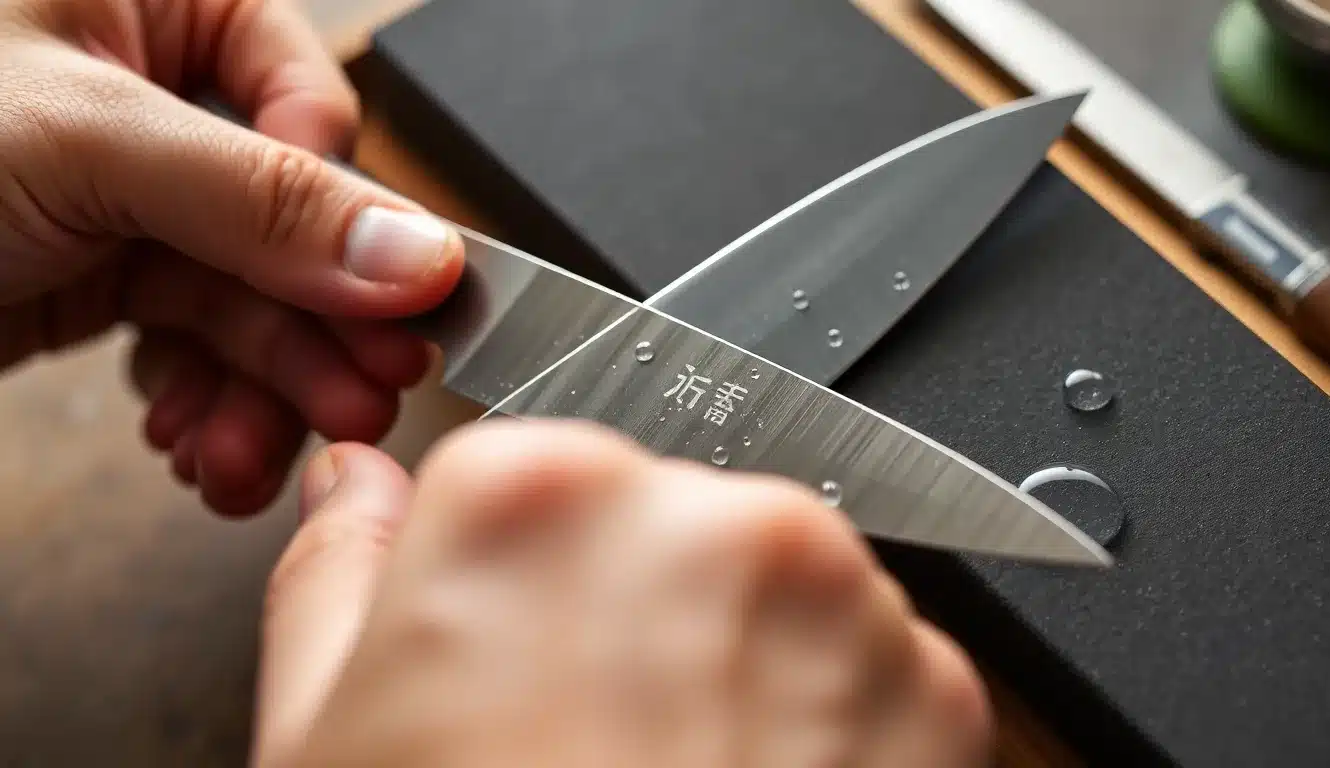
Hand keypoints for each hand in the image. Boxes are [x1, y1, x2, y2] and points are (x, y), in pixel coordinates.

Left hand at [0, 0, 464, 515]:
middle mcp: (154, 92)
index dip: (344, 212)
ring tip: (251, 455)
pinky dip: (210, 403)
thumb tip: (415, 251)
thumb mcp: (83, 143)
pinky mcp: (110, 273)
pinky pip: (199, 341)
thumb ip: (262, 200)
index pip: (308, 107)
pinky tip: (201, 446)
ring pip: (255, 296)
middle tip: (360, 398)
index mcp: (157, 3)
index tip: (384, 297)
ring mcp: (136, 192)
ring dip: (265, 388)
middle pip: (296, 221)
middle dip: (317, 326)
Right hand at [251, 419, 993, 767]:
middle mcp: (702, 514)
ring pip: (775, 589)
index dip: (526, 586)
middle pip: (667, 528)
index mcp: (538, 499)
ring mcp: (835, 597)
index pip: (540, 481)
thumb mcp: (328, 737)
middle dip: (639, 611)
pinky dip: (831, 720)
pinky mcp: (935, 685)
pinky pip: (871, 663)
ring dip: (740, 659)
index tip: (522, 657)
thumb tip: (353, 483)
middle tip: (595, 741)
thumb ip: (336, 571)